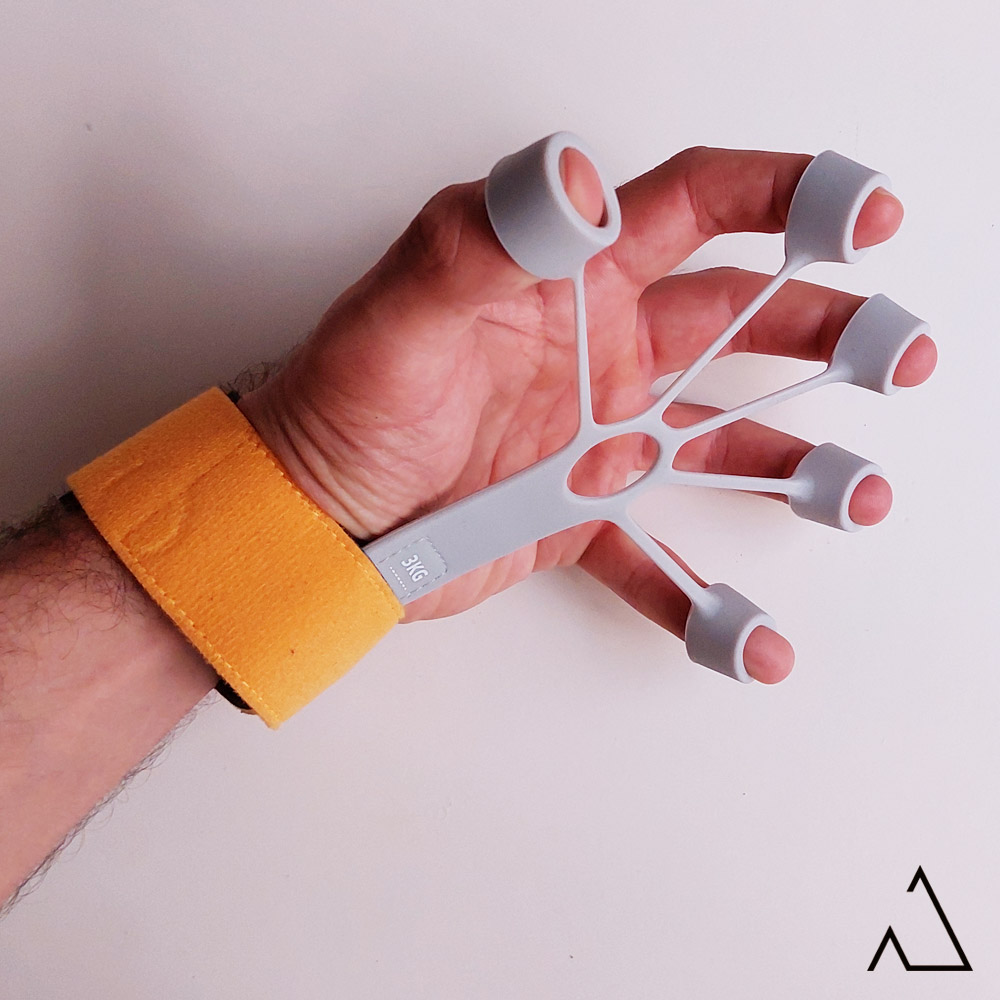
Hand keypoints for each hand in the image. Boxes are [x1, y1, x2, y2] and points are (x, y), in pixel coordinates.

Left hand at [237, 144, 936, 683]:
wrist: (315, 515)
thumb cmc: (343, 405)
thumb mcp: (403, 312)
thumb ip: (484, 241)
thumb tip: (575, 183)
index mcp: (569, 282)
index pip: (694, 210)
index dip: (784, 201)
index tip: (859, 215)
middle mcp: (596, 351)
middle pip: (736, 318)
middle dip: (823, 325)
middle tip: (894, 349)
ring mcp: (594, 439)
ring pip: (719, 437)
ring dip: (795, 458)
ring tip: (859, 488)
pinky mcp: (576, 516)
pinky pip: (657, 554)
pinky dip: (705, 597)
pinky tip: (753, 634)